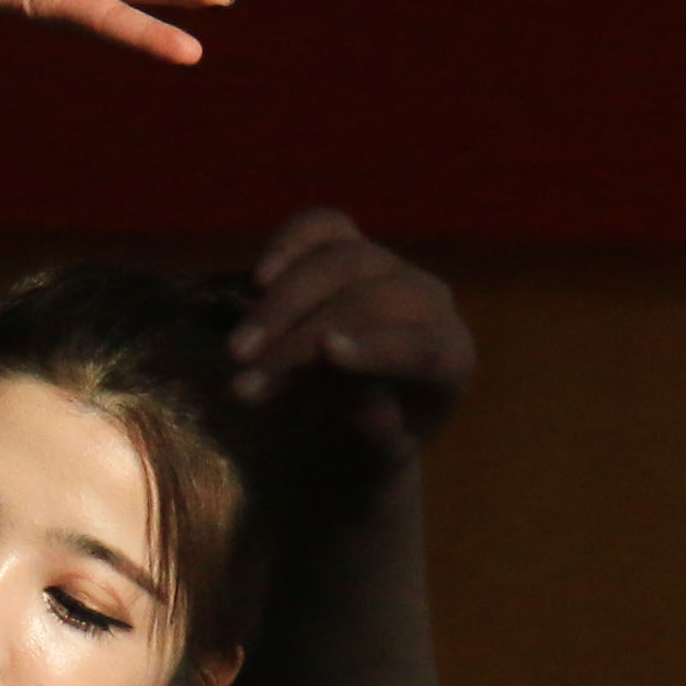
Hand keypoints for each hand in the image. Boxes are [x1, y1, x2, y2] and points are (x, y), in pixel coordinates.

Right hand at [230, 208, 476, 465]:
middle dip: (299, 343)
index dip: (377, 348)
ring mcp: (389, 266)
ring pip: (339, 261)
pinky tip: (258, 279)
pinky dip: (290, 245)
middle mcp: (429, 301)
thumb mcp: (376, 459)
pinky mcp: (349, 244)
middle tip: (244, 384)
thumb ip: (377, 433)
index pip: (423, 348)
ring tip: (234, 353)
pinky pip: (323, 226)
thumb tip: (360, 399)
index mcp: (450, 357)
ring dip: (278, 307)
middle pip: (368, 302)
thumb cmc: (368, 446)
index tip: (327, 352)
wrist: (349, 420)